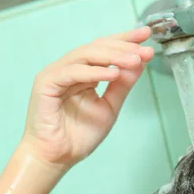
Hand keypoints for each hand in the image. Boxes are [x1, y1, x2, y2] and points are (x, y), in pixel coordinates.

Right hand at [22, 27, 153, 170]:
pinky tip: (113, 73)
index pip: (105, 50)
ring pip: (85, 55)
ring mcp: (56, 74)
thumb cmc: (77, 137)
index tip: (147, 36)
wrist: (56, 158)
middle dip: (123, 46)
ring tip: (134, 60)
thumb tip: (139, 63)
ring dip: (113, 56)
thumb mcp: (109, 108)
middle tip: (144, 50)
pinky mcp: (46, 83)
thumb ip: (122, 86)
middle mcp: (68, 69)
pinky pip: (73, 72)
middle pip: (97, 47)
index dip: (125, 40)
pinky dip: (94, 72)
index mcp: (83, 73)